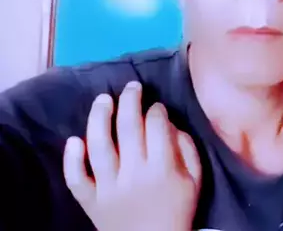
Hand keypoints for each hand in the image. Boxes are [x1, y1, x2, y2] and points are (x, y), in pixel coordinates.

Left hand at [63, 82, 201, 230]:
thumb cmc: (178, 210)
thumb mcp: (196, 181)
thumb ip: (187, 149)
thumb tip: (169, 124)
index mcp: (163, 169)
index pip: (156, 126)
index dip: (157, 110)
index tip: (157, 106)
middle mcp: (134, 174)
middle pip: (128, 128)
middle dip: (130, 100)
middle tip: (132, 87)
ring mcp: (108, 188)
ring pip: (99, 145)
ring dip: (99, 117)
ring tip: (103, 99)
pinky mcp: (91, 201)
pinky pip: (76, 179)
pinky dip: (71, 159)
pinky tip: (73, 140)